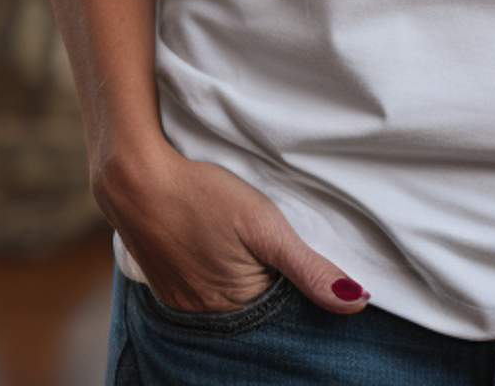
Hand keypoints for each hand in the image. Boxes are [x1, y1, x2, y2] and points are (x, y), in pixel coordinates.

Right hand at [96, 141, 370, 316]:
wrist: (136, 179)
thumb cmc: (204, 196)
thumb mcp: (265, 226)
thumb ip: (309, 268)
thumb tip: (358, 304)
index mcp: (235, 307)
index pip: (284, 313)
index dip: (300, 288)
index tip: (305, 259)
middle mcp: (206, 316)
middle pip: (256, 309)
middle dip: (274, 286)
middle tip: (275, 245)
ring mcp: (182, 303)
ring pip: (231, 300)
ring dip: (247, 280)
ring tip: (248, 244)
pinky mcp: (167, 286)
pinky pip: (204, 292)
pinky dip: (219, 276)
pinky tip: (222, 249)